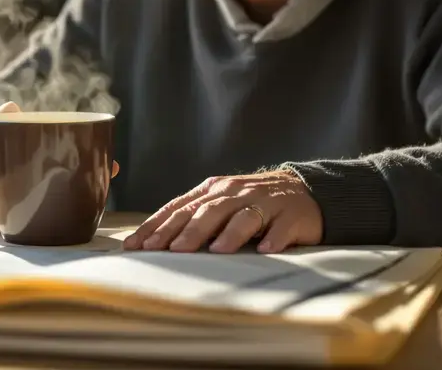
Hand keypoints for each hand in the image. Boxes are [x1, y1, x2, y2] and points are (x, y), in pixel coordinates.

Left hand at [122, 170, 321, 253]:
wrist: (304, 191)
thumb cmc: (251, 203)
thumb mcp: (219, 203)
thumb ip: (192, 217)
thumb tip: (151, 242)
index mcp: (213, 190)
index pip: (179, 207)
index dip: (157, 226)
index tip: (137, 244)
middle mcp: (235, 193)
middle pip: (206, 211)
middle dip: (185, 231)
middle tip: (167, 249)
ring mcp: (264, 203)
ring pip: (242, 217)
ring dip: (228, 233)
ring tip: (214, 250)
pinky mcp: (291, 216)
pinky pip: (281, 228)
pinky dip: (274, 238)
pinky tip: (266, 248)